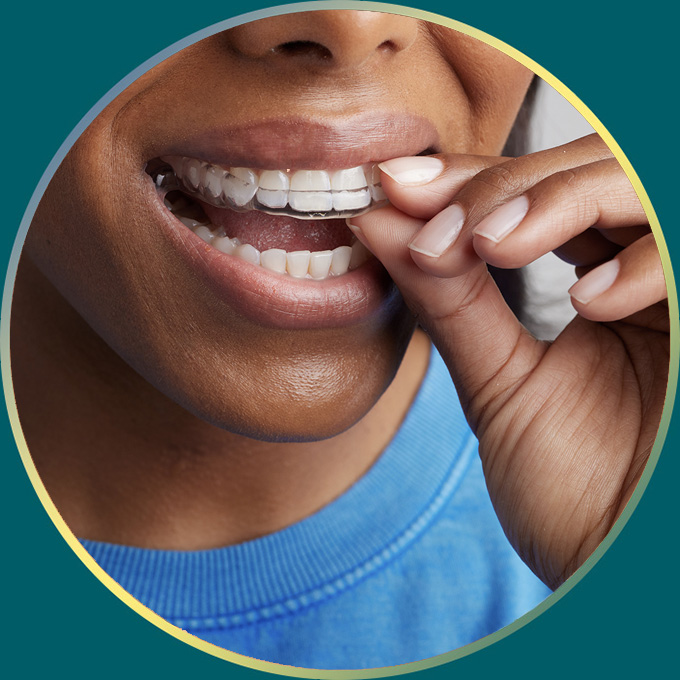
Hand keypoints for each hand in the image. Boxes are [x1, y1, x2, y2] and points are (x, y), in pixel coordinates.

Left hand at [351, 134, 668, 588]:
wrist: (625, 572)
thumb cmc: (573, 490)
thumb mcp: (500, 383)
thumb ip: (449, 300)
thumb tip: (381, 223)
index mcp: (606, 279)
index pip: (541, 191)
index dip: (471, 179)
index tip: (395, 187)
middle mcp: (651, 273)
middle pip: (593, 166)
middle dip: (504, 183)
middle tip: (431, 220)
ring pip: (642, 184)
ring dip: (558, 199)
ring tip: (487, 245)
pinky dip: (645, 264)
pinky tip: (587, 304)